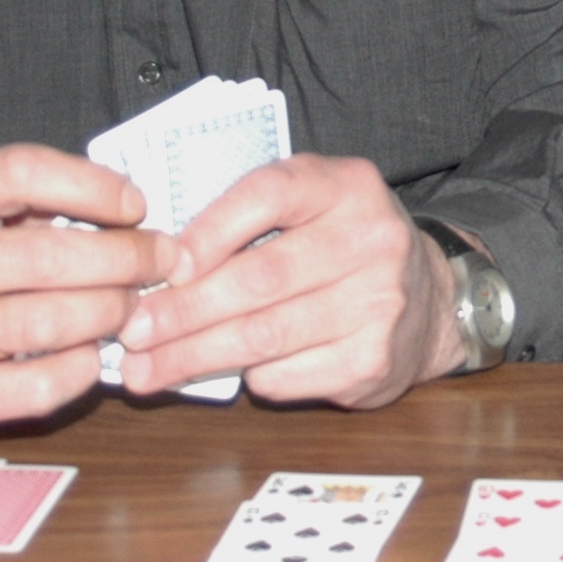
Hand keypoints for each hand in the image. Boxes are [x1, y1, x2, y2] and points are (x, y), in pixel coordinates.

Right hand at [0, 144, 182, 440]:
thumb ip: (19, 204)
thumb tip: (127, 210)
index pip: (23, 171)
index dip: (93, 185)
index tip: (136, 204)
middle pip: (53, 255)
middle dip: (127, 258)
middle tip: (162, 260)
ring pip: (53, 321)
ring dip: (110, 312)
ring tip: (129, 306)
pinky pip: (39, 384)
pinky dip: (81, 368)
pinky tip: (90, 354)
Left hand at [115, 153, 463, 407]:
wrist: (431, 301)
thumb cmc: (342, 248)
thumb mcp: (311, 206)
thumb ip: (249, 218)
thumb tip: (156, 265)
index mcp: (347, 184)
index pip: (269, 195)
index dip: (209, 230)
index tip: (161, 264)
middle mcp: (371, 239)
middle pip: (259, 279)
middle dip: (183, 310)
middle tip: (131, 330)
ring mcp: (378, 304)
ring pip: (265, 336)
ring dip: (194, 356)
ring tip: (144, 370)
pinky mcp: (374, 361)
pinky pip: (286, 375)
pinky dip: (246, 376)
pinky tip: (224, 374)